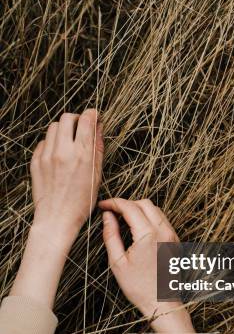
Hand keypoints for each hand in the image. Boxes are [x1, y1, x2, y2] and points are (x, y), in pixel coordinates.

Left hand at [30, 109, 103, 242]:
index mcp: (83, 155)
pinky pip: (44, 142)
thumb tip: (98, 128)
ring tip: (69, 141)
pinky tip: (58, 154)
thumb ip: (97, 148)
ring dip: (63, 130)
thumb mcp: (97, 175)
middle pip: (67, 118)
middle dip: (76, 119)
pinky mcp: (36, 162)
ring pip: (54, 127)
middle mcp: (63, 152)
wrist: (57, 218)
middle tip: (81, 127)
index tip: (94, 116)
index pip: (86, 120)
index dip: (92, 114)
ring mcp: (47, 156)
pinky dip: (52, 143)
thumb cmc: (81, 201)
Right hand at [99, 198, 180, 317]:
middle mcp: (163, 231)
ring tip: (123, 218)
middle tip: (112, 211)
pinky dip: (149, 217)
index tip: (102, 205)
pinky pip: (162, 220)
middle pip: (144, 203)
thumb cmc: (138, 287)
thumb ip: (111, 235)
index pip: (129, 207)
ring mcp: (172, 235)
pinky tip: (137, 228)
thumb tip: (107, 216)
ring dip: (139, 209)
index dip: (113, 203)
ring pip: (155, 210)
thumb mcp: (117, 262)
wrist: (162, 302)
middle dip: (127, 203)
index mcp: (148, 235)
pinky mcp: (175, 240)